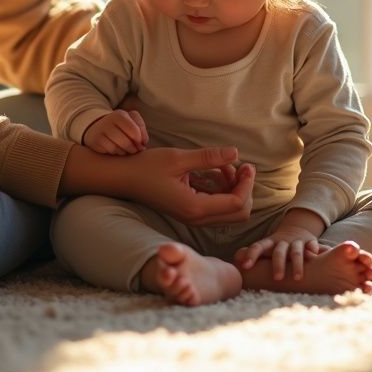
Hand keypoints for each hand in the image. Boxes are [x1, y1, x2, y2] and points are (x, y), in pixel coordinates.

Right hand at [83, 109, 148, 154]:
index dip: (139, 140)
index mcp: (120, 114)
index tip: (141, 143)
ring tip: (125, 149)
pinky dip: (116, 153)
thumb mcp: (132, 122)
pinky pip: (110, 151)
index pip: (133, 130)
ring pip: (118, 148)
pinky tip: (116, 149)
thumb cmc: (120, 126)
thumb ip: (141, 129)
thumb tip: (143, 142)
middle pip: (126, 142)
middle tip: (135, 149)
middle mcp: (109, 120)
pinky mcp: (96, 140)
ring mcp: (101, 131)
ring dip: (125, 152)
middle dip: (133, 149)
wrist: (98, 128)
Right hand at [122, 147, 255, 225]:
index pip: (236, 203)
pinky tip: (215, 172)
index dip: (247, 184)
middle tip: (241, 166)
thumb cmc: (147, 166)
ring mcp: (193, 217)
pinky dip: (222, 191)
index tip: (246, 164)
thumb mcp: (178, 158)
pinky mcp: (190, 212)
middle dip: (244, 189)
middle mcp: (196, 218)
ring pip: (229, 211)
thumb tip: (236, 153)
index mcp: (195, 207)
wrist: (124, 178)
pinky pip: (217, 207)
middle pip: (238, 213)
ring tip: (225, 165)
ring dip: (233, 189)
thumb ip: (208, 157)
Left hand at [233, 208, 325, 280]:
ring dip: (297, 264)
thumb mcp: (265, 248)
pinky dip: (313, 251)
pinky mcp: (310, 242)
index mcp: (269, 243)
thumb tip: (235, 261)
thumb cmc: (277, 246)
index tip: (244, 266)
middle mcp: (282, 242)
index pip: (258, 247)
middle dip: (277, 264)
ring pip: (296, 251)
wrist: (297, 230)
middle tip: (276, 278)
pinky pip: (313, 246)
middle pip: (279, 252)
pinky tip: (314, 257)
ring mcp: (297, 242)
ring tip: (297, 278)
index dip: (251, 255)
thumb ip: (252, 254)